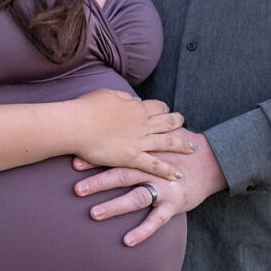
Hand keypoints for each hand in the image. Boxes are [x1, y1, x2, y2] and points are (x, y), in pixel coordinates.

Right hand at [65, 88, 196, 180]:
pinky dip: (167, 170)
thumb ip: (122, 98)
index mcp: (135, 107)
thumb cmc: (87, 108)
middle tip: (184, 123)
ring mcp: (139, 141)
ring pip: (167, 142)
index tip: (166, 110)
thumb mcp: (107, 95)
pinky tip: (178, 175)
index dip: (163, 108)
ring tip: (193, 148)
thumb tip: (133, 101)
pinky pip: (154, 165)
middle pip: (167, 121)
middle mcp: (142, 123)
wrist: (77, 125)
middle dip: (177, 122)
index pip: (156, 106)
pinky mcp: (132, 157)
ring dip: (182, 145)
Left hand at [72, 139, 226, 244]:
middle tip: (77, 190)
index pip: (118, 154)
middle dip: (98, 182)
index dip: (97, 158)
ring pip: (136, 197)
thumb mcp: (160, 133)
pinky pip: (156, 220)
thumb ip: (138, 131)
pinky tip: (127, 241)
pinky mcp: (174, 204)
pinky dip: (142, 231)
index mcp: (146, 153)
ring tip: (94, 214)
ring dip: (114, 206)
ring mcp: (163, 188)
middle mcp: (152, 170)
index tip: (75, 162)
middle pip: (122, 174)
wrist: (213, 161)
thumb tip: (113, 124)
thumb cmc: (181, 148)